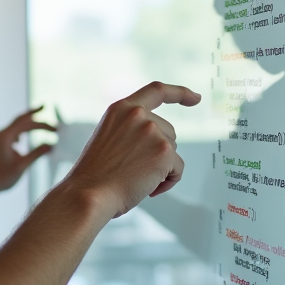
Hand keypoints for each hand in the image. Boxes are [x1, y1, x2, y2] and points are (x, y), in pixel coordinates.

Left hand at [0, 106, 56, 195]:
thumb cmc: (3, 177)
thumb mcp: (22, 166)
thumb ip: (37, 154)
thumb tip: (52, 145)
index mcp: (5, 136)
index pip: (24, 120)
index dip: (37, 115)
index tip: (48, 110)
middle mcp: (2, 134)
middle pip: (23, 122)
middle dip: (39, 122)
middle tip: (55, 128)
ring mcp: (0, 139)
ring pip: (20, 127)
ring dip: (33, 127)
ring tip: (47, 130)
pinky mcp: (1, 144)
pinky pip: (15, 133)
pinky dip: (24, 132)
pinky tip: (25, 139)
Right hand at [64, 82, 200, 217]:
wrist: (89, 194)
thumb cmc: (95, 175)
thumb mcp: (109, 138)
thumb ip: (132, 130)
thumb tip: (160, 144)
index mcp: (121, 108)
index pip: (156, 91)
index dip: (179, 93)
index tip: (195, 98)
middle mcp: (138, 114)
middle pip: (169, 132)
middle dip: (160, 152)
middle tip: (135, 170)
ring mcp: (152, 131)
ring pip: (173, 151)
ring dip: (162, 168)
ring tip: (136, 179)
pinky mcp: (164, 151)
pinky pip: (178, 169)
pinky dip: (168, 182)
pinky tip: (148, 188)